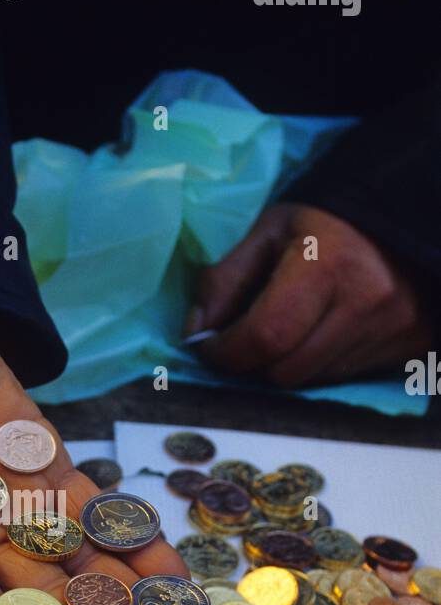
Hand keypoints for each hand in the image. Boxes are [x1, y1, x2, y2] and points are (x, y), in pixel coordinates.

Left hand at [185, 204, 431, 385]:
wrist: (401, 222)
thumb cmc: (326, 225)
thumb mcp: (268, 233)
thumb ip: (225, 280)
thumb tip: (196, 331)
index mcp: (326, 266)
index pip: (265, 337)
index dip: (227, 352)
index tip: (210, 347)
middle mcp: (365, 304)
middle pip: (286, 371)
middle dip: (254, 362)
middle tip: (246, 340)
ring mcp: (392, 331)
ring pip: (312, 381)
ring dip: (287, 365)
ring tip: (289, 331)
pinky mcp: (407, 348)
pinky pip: (343, 380)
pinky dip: (318, 366)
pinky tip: (319, 335)